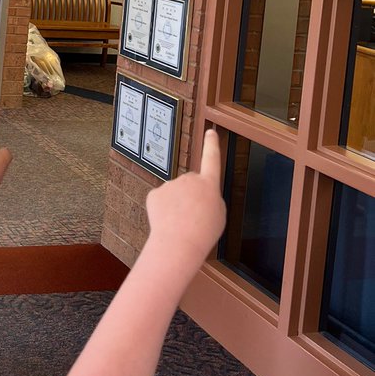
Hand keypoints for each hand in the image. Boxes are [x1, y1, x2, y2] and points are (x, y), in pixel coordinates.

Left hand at [145, 129, 226, 270]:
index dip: (212, 145)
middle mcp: (189, 179)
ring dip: (177, 206)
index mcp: (209, 184)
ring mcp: (170, 184)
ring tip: (181, 224)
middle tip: (193, 218)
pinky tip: (167, 222)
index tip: (210, 132)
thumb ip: (211, 199)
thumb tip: (200, 195)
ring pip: (174, 194)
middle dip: (190, 196)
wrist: (178, 243)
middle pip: (190, 184)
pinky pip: (161, 201)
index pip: (212, 159)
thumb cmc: (202, 232)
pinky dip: (163, 211)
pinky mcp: (155, 193)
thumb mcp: (219, 214)